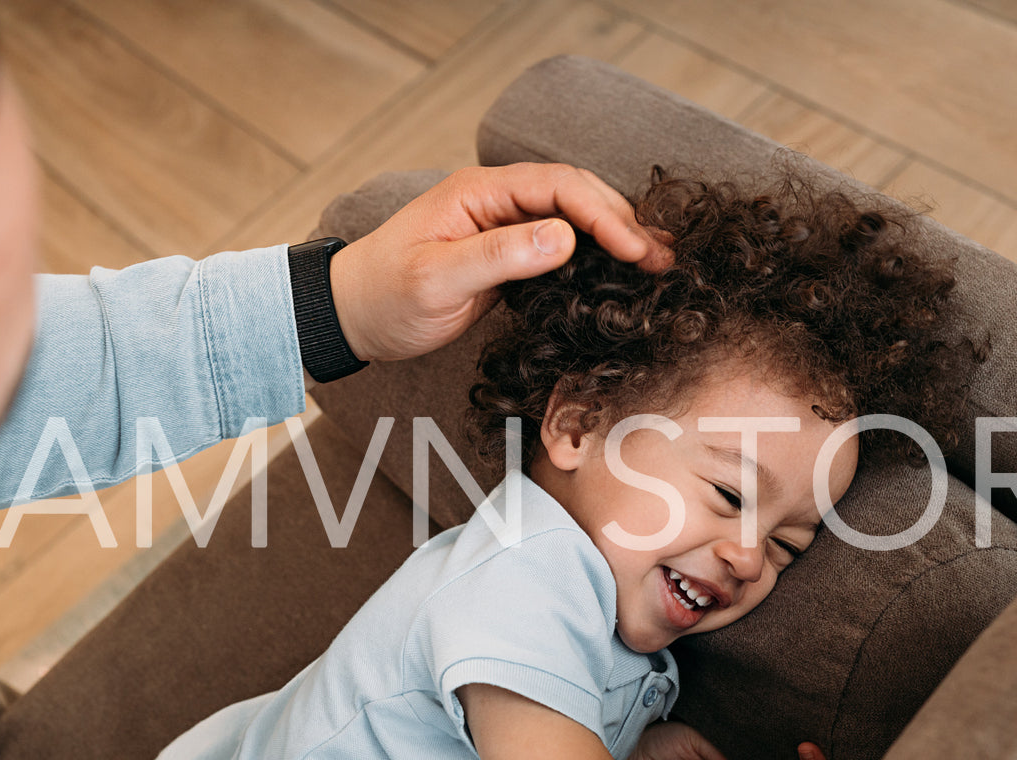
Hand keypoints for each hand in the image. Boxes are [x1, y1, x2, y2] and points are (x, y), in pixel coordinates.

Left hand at [329, 163, 674, 363]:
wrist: (353, 316)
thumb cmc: (385, 296)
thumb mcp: (436, 280)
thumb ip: (498, 257)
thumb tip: (563, 238)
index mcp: (479, 192)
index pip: (557, 187)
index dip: (602, 213)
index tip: (634, 248)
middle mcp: (497, 201)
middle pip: (576, 196)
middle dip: (623, 224)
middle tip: (663, 261)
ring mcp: (505, 227)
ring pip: (574, 220)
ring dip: (617, 239)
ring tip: (658, 265)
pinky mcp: (509, 257)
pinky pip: (562, 247)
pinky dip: (596, 259)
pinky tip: (622, 276)